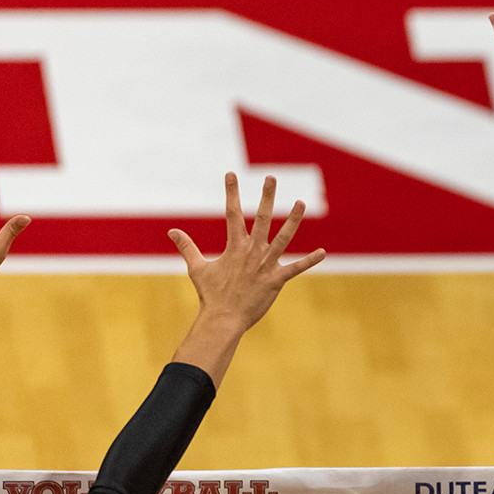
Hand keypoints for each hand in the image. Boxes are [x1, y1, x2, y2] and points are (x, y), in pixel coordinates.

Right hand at [168, 174, 325, 383]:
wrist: (223, 319)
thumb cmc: (211, 295)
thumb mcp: (197, 268)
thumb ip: (187, 247)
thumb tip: (171, 231)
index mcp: (234, 247)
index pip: (232, 213)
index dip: (231, 192)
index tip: (231, 174)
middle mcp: (251, 252)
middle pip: (261, 218)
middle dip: (266, 196)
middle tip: (271, 177)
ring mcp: (265, 265)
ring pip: (283, 238)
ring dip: (293, 220)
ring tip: (300, 203)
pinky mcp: (276, 280)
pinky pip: (296, 269)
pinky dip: (309, 261)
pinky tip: (322, 253)